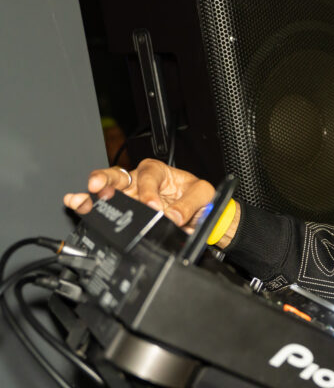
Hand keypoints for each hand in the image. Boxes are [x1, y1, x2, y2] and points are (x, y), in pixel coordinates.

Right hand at [63, 159, 216, 233]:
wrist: (196, 215)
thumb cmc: (197, 198)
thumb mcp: (203, 195)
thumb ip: (189, 204)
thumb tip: (174, 217)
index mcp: (157, 171)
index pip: (149, 177)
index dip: (149, 191)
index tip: (153, 206)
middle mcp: (138, 181)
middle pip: (117, 175)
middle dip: (105, 180)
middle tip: (99, 188)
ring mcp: (127, 196)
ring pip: (105, 191)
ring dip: (91, 195)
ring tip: (80, 199)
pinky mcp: (123, 211)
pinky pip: (103, 207)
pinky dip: (89, 207)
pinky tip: (77, 205)